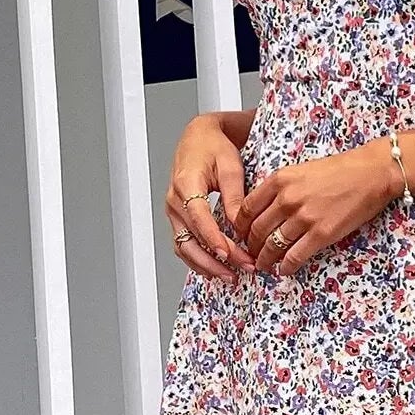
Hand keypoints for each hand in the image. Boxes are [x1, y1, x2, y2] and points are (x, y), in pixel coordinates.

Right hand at [165, 114, 257, 278]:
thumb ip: (235, 198)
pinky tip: (215, 270)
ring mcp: (173, 211)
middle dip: (215, 260)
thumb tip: (240, 226)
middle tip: (240, 271)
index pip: (199, 218)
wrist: (199, 138)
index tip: (229, 255)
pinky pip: (183, 245)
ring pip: (184, 247)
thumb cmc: (214, 148)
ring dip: (206, 265)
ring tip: (231, 276)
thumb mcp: (230, 168)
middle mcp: (175, 200)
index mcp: (186, 183)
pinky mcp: (177, 218)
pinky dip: (198, 260)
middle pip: (190, 239)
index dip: (214, 239)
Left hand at [233, 138, 403, 275]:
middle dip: (251, 246)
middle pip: (257, 230)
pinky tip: (283, 270)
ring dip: (265, 259)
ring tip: (264, 265)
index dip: (240, 226)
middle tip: (251, 253)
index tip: (241, 234)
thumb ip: (281, 187)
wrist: (370, 174)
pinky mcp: (321, 234)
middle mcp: (287, 199)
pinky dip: (286, 267)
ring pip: (273, 246)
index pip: (247, 208)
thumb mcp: (300, 170)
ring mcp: (304, 218)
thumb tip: (267, 208)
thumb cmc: (339, 170)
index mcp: (279, 180)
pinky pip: (295, 256)